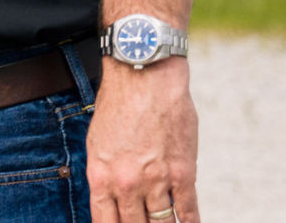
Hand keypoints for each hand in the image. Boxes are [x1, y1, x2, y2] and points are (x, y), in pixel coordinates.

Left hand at [86, 57, 199, 221]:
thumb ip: (105, 173)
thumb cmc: (118, 103)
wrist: (145, 77)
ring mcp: (156, 181)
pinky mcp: (183, 173)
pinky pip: (187, 211)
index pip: (104, 221)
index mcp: (101, 175)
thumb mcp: (98, 141)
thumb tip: (111, 198)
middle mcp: (126, 183)